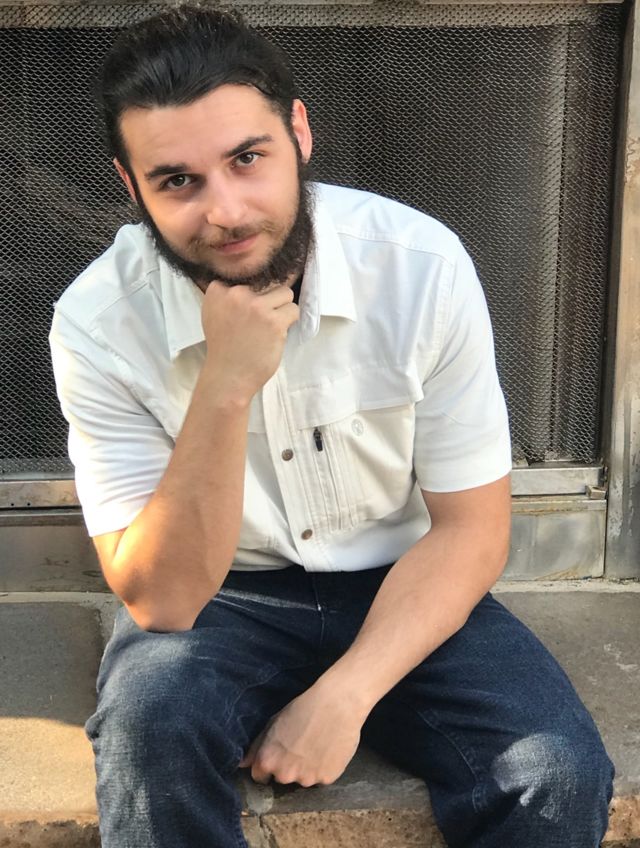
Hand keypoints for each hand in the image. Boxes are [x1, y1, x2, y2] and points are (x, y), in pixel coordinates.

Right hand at [201, 281, 298, 401]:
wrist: (228, 377)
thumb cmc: (224, 349)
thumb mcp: (214, 315)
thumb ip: (227, 297)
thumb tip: (255, 284)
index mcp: (218, 292)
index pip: (246, 276)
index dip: (252, 294)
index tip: (247, 312)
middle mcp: (236, 294)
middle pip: (269, 283)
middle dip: (269, 301)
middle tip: (260, 323)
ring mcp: (256, 306)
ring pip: (285, 293)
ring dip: (282, 310)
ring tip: (271, 327)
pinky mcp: (274, 321)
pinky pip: (293, 310)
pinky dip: (289, 322)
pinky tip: (277, 334)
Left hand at [239, 683, 364, 786]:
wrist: (337, 703)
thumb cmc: (303, 708)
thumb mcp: (274, 722)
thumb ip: (257, 746)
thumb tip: (242, 765)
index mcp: (268, 760)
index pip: (259, 776)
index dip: (268, 763)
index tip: (279, 752)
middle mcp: (285, 775)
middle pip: (282, 778)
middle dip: (287, 766)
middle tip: (299, 745)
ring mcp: (306, 779)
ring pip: (302, 779)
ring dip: (306, 768)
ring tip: (316, 745)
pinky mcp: (326, 779)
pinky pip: (321, 778)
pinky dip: (323, 768)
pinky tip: (328, 749)